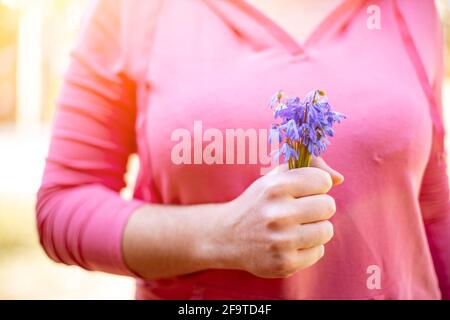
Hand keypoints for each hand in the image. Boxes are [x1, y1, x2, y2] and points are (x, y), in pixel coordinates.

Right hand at [212, 158, 342, 277]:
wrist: (226, 237)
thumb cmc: (258, 203)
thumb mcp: (274, 178)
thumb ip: (308, 166)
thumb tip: (339, 177)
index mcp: (275, 187)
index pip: (323, 181)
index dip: (316, 185)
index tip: (304, 191)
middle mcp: (278, 213)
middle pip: (328, 205)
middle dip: (318, 207)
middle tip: (302, 211)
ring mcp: (281, 240)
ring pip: (327, 230)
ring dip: (316, 228)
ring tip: (297, 228)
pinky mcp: (284, 263)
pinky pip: (318, 252)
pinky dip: (309, 248)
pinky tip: (292, 244)